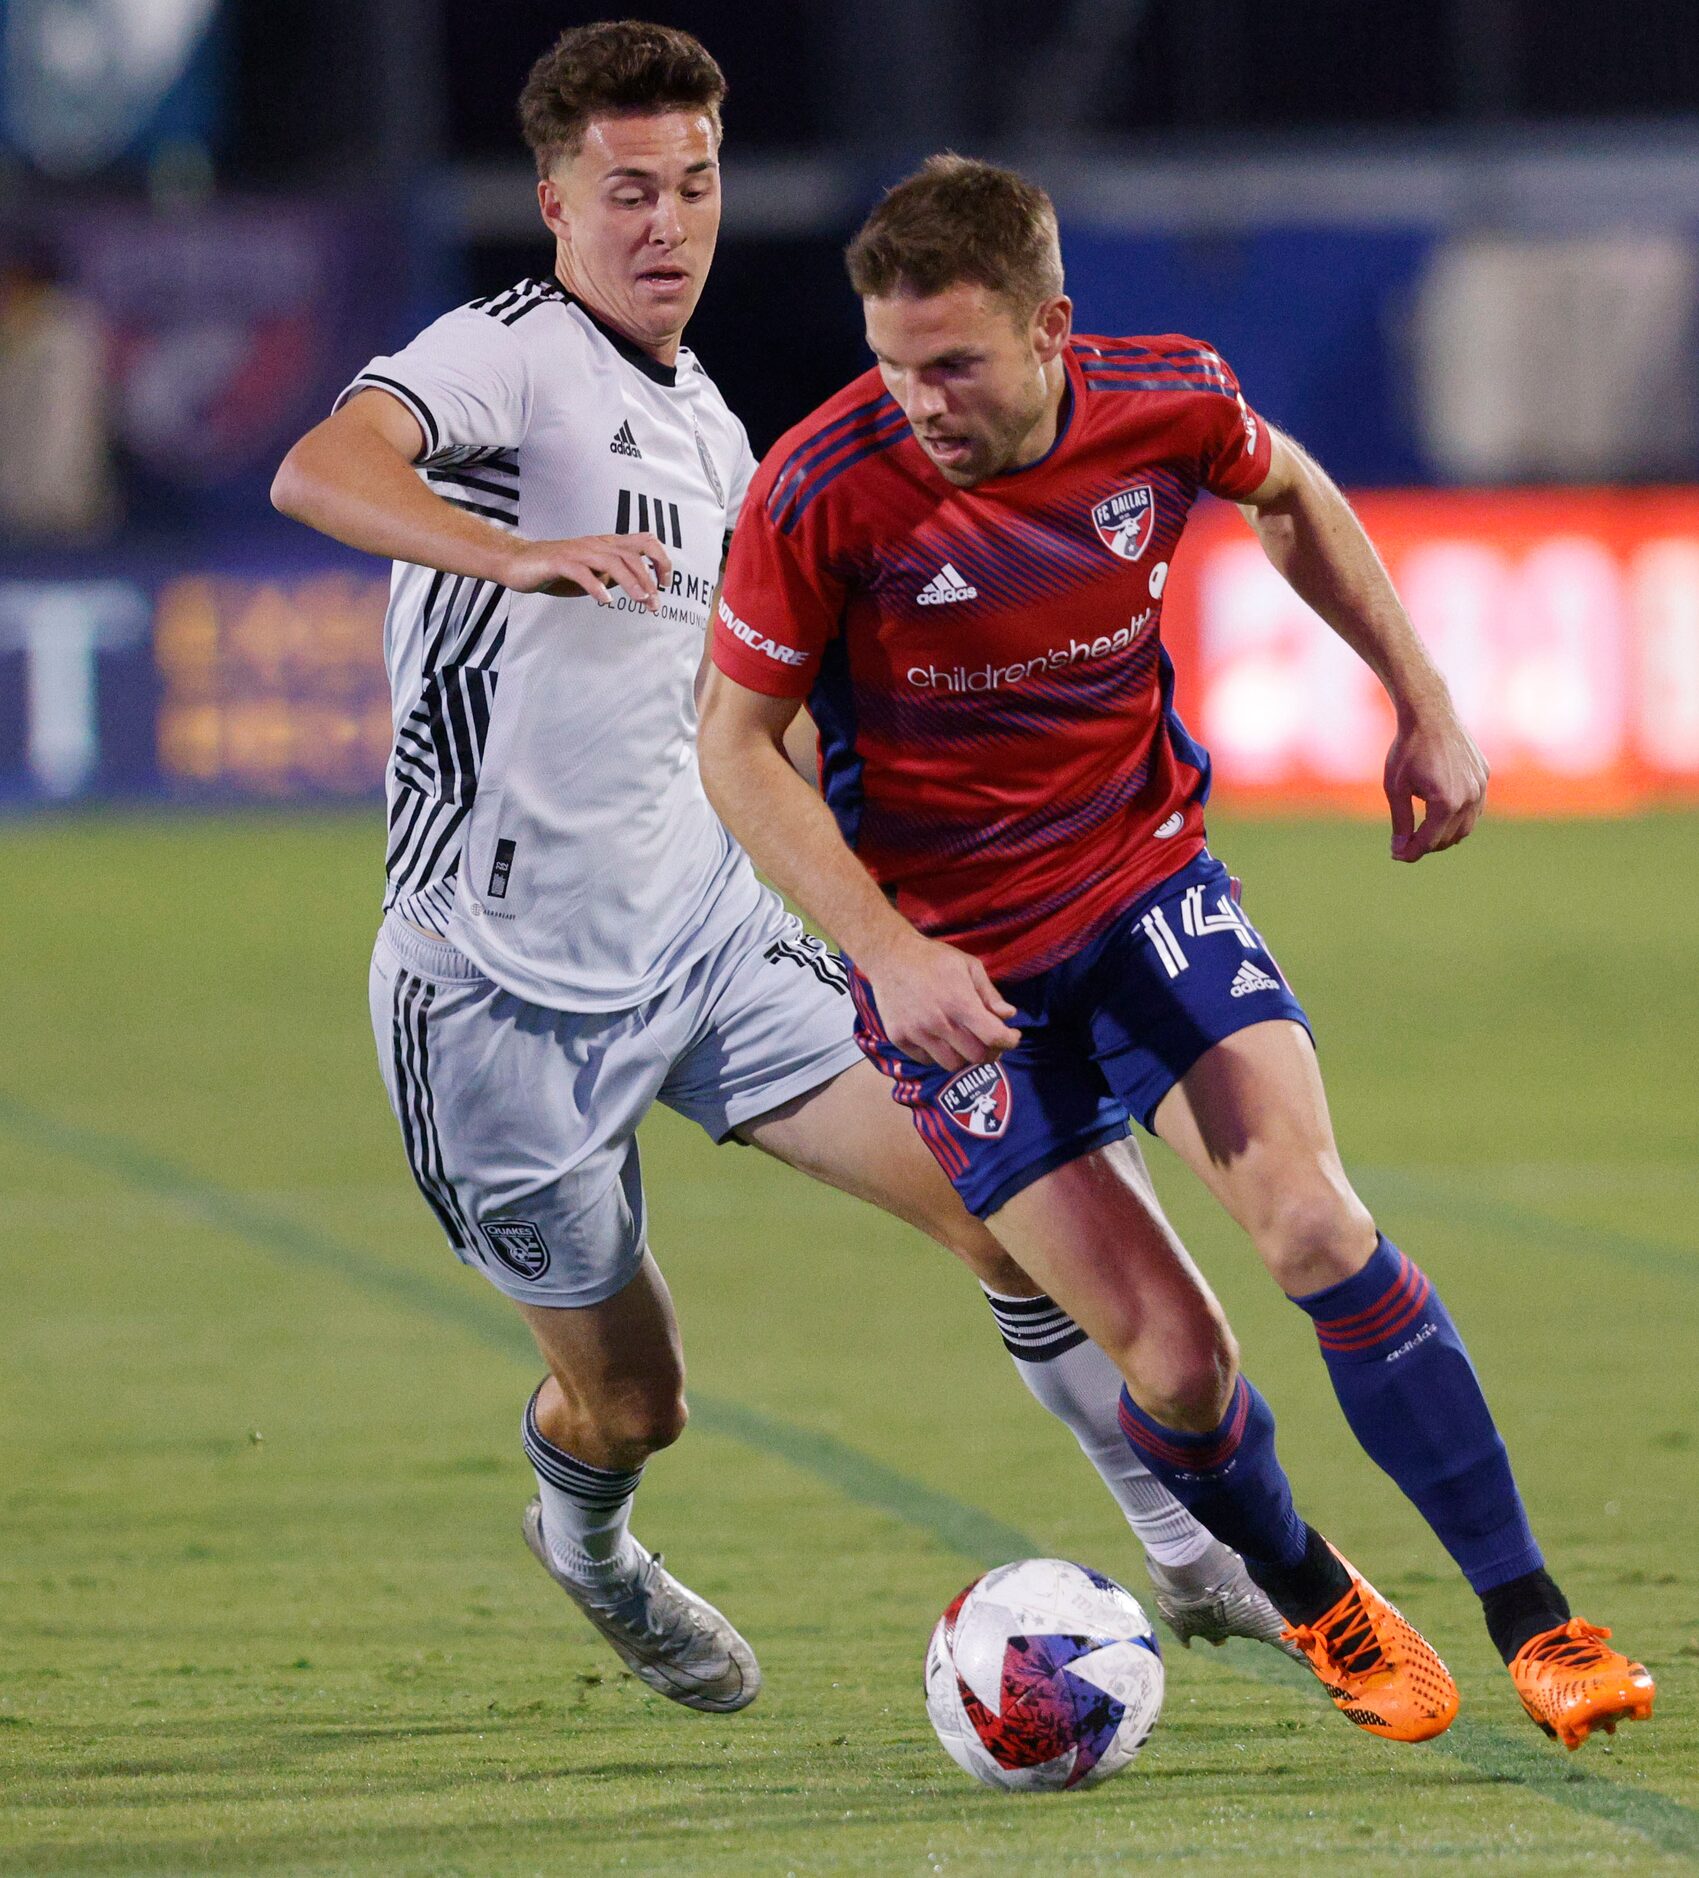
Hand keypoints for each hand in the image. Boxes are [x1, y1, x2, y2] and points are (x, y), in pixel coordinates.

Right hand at [500, 533, 672, 609]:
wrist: (518, 563)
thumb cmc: (556, 569)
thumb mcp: (593, 573)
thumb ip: (614, 575)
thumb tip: (638, 585)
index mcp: (606, 545)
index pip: (643, 542)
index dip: (660, 560)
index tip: (665, 584)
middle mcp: (595, 544)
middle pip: (631, 554)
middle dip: (648, 579)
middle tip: (655, 602)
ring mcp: (577, 552)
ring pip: (611, 561)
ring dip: (630, 582)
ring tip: (641, 600)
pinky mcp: (559, 562)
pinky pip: (582, 572)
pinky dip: (596, 586)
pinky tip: (605, 600)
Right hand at [862, 929, 1019, 1069]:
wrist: (890, 956)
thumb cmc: (933, 958)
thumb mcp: (968, 966)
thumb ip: (990, 994)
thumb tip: (1009, 1015)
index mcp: (959, 1002)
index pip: (993, 1037)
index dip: (1009, 1041)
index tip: (1012, 1037)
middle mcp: (938, 1022)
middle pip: (976, 1056)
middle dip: (989, 1051)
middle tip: (989, 1041)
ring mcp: (917, 1032)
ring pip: (952, 1064)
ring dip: (963, 1056)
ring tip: (963, 1042)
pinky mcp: (899, 1037)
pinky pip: (927, 1060)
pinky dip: (937, 1054)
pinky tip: (939, 1039)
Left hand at [1384, 700, 1488, 860]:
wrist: (1430, 714)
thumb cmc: (1407, 750)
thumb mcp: (1396, 788)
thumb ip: (1401, 821)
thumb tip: (1400, 850)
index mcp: (1446, 803)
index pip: (1429, 841)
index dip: (1411, 852)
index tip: (1396, 854)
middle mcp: (1469, 798)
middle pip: (1448, 838)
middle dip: (1426, 845)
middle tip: (1406, 843)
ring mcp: (1480, 787)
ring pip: (1466, 827)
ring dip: (1444, 835)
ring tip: (1422, 832)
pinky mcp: (1484, 777)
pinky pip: (1475, 808)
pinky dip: (1459, 818)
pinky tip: (1440, 814)